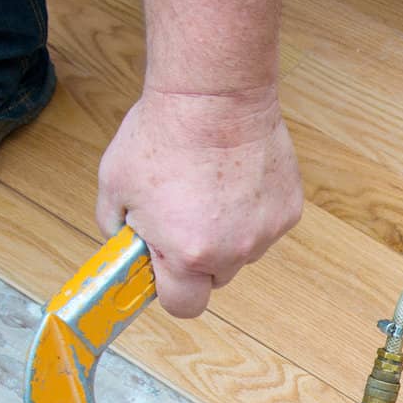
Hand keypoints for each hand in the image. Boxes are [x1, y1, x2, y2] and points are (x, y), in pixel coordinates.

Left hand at [96, 86, 302, 317]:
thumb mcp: (114, 185)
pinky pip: (265, 225)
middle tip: (183, 217)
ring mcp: (265, 232)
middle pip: (216, 278)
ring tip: (210, 188)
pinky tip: (235, 178)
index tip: (164, 269)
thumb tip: (126, 247)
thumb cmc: (164, 135)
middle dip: (198, 257)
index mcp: (188, 254)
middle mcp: (233, 251)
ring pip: (243, 251)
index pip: (184, 305)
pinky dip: (251, 209)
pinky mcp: (288, 211)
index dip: (171, 289)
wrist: (214, 97)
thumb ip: (116, 228)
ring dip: (228, 233)